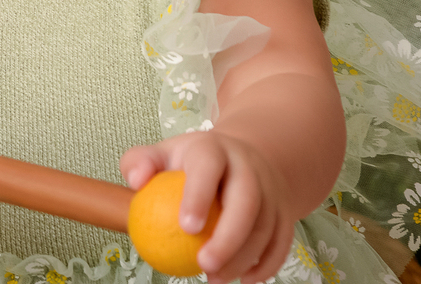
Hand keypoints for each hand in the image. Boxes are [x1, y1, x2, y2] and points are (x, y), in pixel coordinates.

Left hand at [121, 130, 294, 283]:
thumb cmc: (189, 165)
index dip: (199, 195)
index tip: (185, 227)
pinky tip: (244, 280)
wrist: (240, 160)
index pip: (208, 167)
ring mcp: (270, 188)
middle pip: (247, 200)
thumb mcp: (161, 154)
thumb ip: (140, 163)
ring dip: (243, 258)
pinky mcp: (284, 211)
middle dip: (229, 236)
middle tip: (204, 264)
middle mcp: (247, 166)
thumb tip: (136, 181)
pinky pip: (281, 241)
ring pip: (265, 226)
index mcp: (214, 149)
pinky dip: (267, 264)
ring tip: (215, 279)